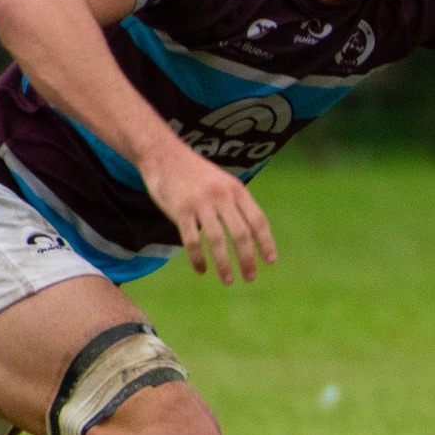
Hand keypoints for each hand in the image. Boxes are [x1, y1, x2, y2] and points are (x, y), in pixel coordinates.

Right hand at [138, 143, 277, 284]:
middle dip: (248, 259)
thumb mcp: (223, 182)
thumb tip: (251, 233)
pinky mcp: (180, 210)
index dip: (266, 242)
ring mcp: (201, 203)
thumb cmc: (196, 173)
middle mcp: (222, 196)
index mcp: (237, 190)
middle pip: (241, 234)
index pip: (258, 220)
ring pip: (218, 240)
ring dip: (225, 264)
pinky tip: (201, 270)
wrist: (163, 154)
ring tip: (229, 280)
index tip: (270, 261)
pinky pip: (191, 240)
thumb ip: (236, 204)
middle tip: (251, 278)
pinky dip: (198, 258)